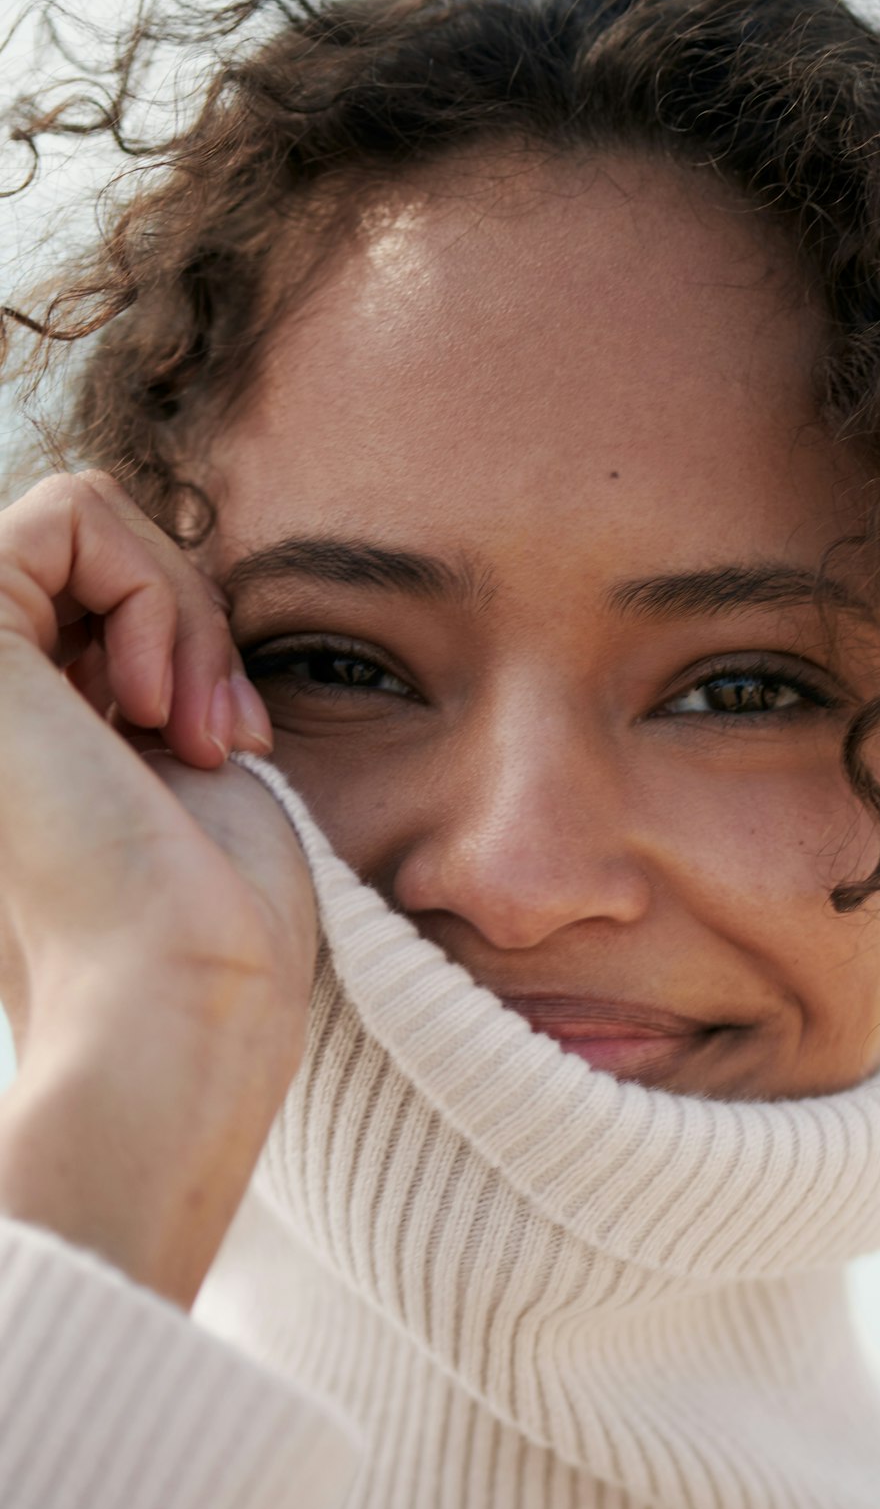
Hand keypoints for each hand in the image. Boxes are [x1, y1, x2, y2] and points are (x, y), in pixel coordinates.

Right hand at [0, 472, 316, 1305]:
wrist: (178, 997)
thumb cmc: (203, 915)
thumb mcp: (173, 748)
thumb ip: (134, 656)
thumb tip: (139, 561)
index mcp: (6, 721)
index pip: (91, 588)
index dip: (183, 640)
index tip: (228, 746)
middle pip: (89, 541)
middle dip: (189, 618)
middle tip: (223, 738)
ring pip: (83, 514)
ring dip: (181, 614)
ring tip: (193, 732)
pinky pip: (72, 511)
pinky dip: (153, 595)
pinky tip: (151, 711)